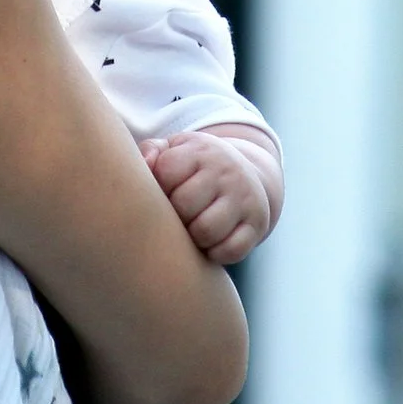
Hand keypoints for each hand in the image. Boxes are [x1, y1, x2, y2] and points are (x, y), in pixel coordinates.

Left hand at [143, 130, 274, 264]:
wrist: (247, 174)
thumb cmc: (195, 167)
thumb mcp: (175, 150)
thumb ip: (151, 151)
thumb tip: (145, 163)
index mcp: (200, 151)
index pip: (167, 172)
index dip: (159, 188)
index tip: (165, 191)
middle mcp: (227, 171)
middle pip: (184, 204)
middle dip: (175, 215)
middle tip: (178, 215)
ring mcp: (245, 198)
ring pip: (206, 231)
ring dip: (193, 237)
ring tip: (192, 229)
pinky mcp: (258, 224)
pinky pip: (231, 250)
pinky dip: (215, 253)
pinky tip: (211, 243)